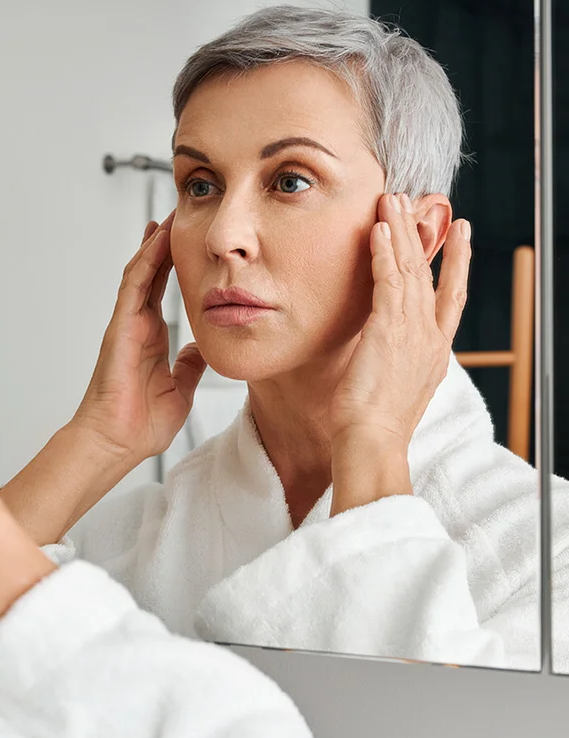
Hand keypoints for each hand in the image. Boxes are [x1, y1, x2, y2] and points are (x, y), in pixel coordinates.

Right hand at [72, 210, 206, 463]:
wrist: (118, 442)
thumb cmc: (141, 424)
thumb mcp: (180, 388)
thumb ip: (190, 365)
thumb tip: (203, 347)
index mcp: (153, 338)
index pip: (166, 291)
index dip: (177, 265)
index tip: (193, 243)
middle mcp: (139, 326)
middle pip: (153, 274)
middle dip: (165, 245)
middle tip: (180, 215)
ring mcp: (127, 325)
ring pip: (141, 273)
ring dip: (154, 245)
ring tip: (169, 217)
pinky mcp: (120, 328)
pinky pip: (134, 287)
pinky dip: (146, 262)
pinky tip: (157, 241)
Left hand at [328, 192, 470, 450]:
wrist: (372, 442)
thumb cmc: (375, 426)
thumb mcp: (396, 389)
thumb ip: (396, 362)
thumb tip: (382, 351)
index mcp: (436, 353)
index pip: (451, 299)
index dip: (457, 265)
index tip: (460, 237)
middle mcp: (430, 337)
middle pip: (431, 275)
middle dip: (424, 236)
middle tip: (419, 203)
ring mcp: (413, 331)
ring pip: (410, 270)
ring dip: (401, 232)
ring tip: (393, 200)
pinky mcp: (389, 328)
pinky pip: (388, 280)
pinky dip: (384, 252)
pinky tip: (379, 229)